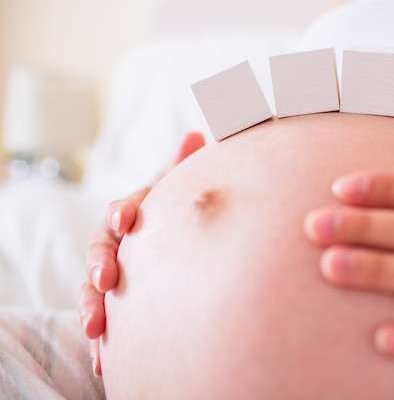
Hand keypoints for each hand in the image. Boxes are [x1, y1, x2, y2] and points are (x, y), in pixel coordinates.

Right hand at [79, 132, 204, 374]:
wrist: (172, 244)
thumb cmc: (172, 212)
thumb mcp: (176, 191)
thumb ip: (181, 169)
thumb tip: (195, 136)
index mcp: (132, 213)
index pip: (121, 209)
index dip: (121, 212)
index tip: (127, 220)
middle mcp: (117, 243)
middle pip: (100, 250)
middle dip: (99, 264)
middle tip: (105, 279)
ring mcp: (113, 274)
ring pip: (95, 289)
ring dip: (93, 306)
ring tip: (95, 327)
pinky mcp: (116, 303)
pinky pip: (106, 319)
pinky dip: (103, 340)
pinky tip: (102, 362)